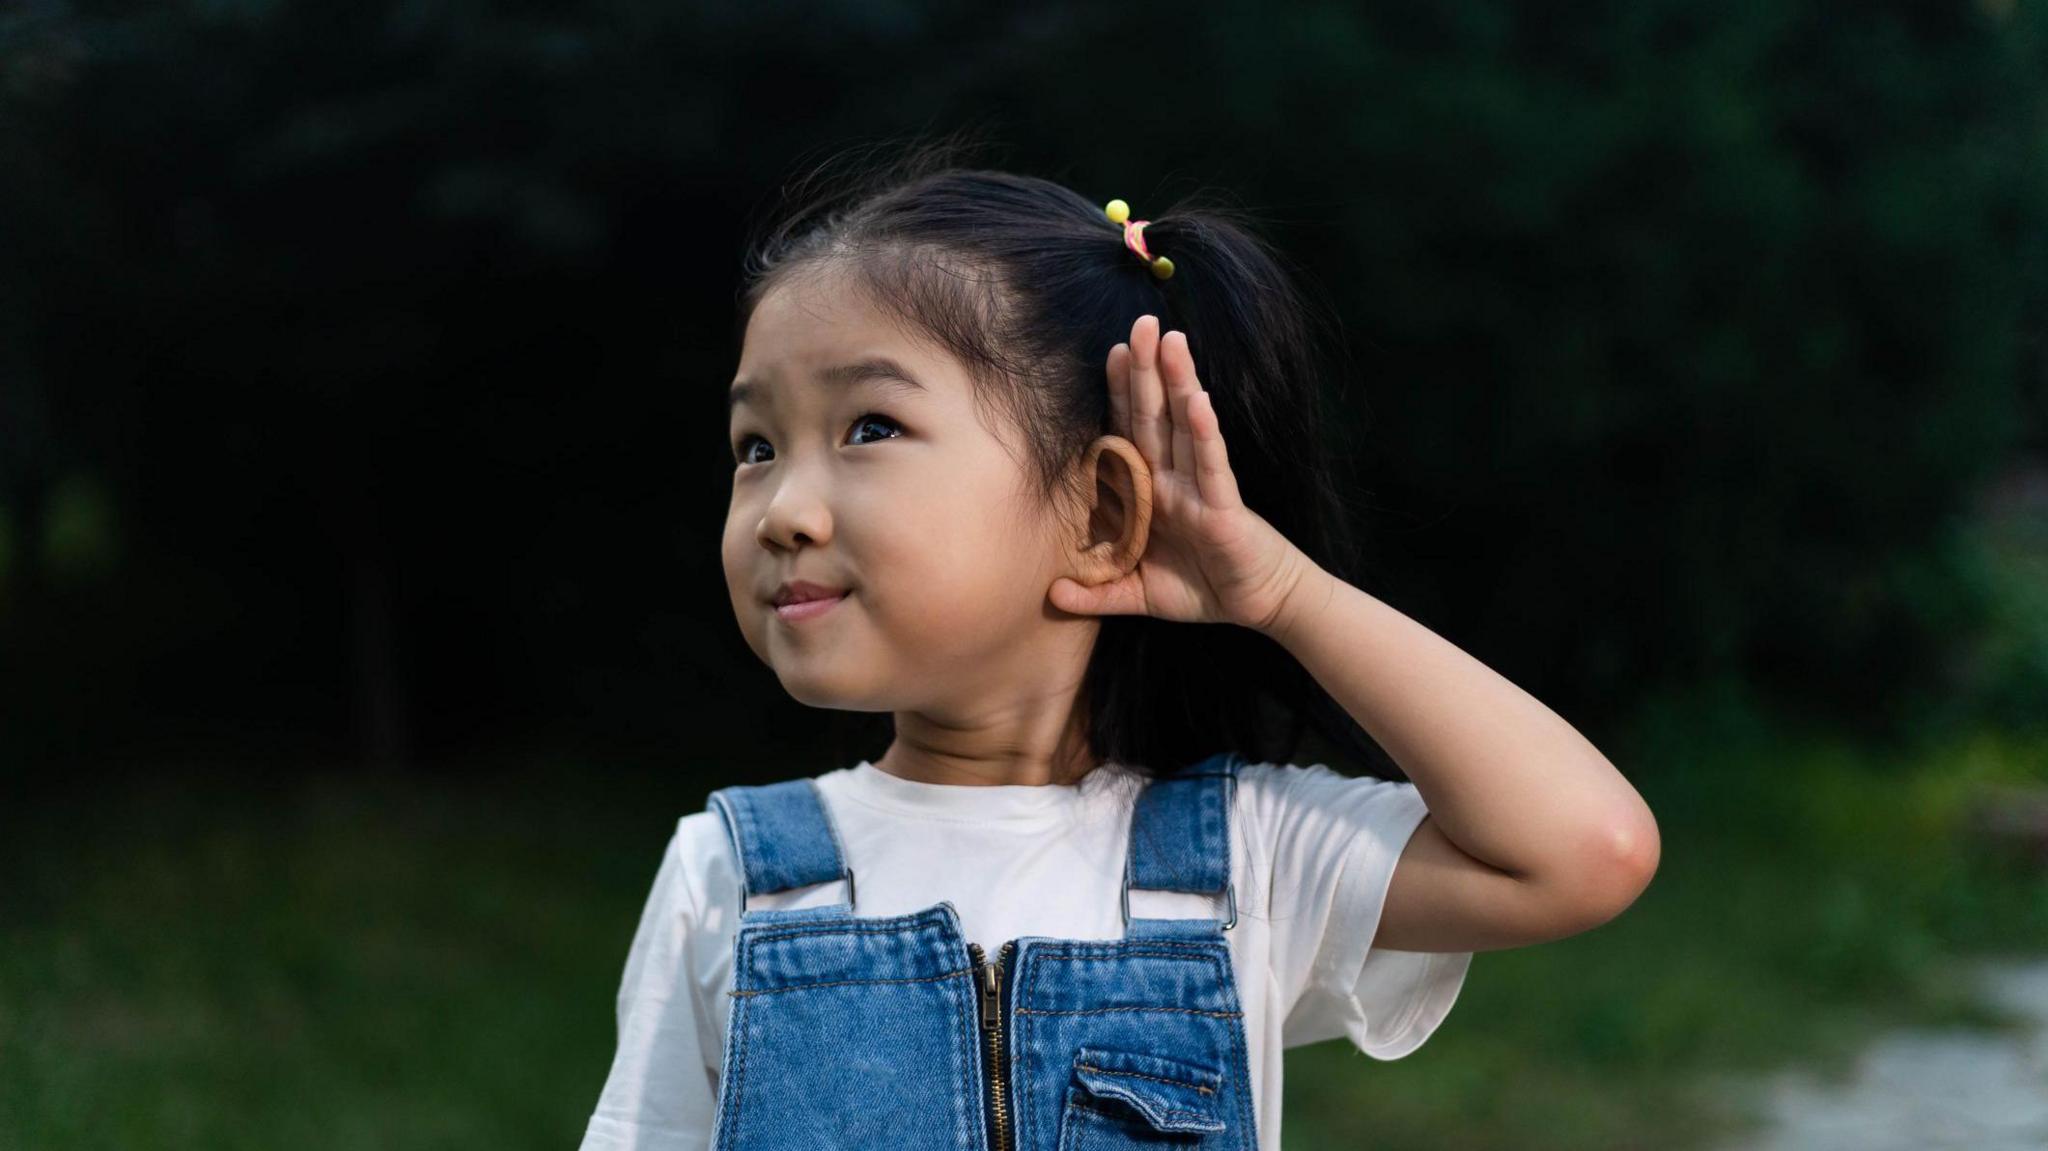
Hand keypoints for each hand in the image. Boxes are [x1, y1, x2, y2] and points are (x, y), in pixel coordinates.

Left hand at [1049, 314, 1320, 632]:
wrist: (1258, 606)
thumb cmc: (1202, 589)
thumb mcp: (1138, 595)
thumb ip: (1098, 593)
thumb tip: (1052, 595)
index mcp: (1151, 490)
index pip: (1130, 433)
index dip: (1121, 394)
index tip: (1111, 354)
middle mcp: (1173, 479)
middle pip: (1154, 415)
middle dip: (1146, 370)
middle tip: (1140, 322)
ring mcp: (1198, 489)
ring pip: (1183, 426)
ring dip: (1177, 382)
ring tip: (1171, 339)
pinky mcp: (1223, 508)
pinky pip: (1211, 465)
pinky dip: (1204, 432)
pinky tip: (1198, 400)